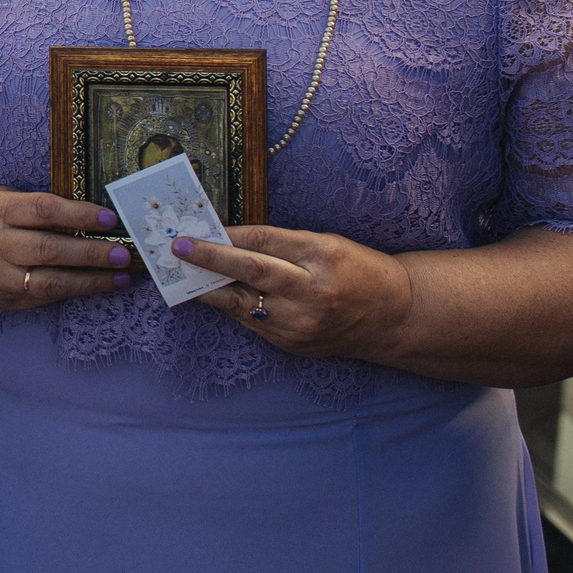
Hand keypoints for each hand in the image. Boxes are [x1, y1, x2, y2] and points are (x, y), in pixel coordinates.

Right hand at [0, 188, 135, 309]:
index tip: (109, 218)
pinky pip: (44, 298)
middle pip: (48, 250)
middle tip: (123, 252)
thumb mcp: (3, 198)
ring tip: (121, 275)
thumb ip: (39, 207)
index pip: (42, 211)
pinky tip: (98, 286)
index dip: (78, 214)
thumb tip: (94, 218)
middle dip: (91, 253)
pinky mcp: (3, 299)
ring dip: (90, 280)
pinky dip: (74, 291)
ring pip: (49, 282)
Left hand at [176, 225, 412, 356]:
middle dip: (211, 259)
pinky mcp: (293, 344)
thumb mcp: (326, 245)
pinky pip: (251, 321)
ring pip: (242, 302)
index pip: (267, 241)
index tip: (199, 228)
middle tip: (179, 248)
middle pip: (253, 270)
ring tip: (183, 273)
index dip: (230, 234)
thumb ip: (281, 243)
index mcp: (324, 257)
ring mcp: (302, 323)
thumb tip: (229, 238)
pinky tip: (213, 293)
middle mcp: (313, 292)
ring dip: (209, 287)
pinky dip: (230, 305)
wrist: (394, 317)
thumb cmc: (358, 271)